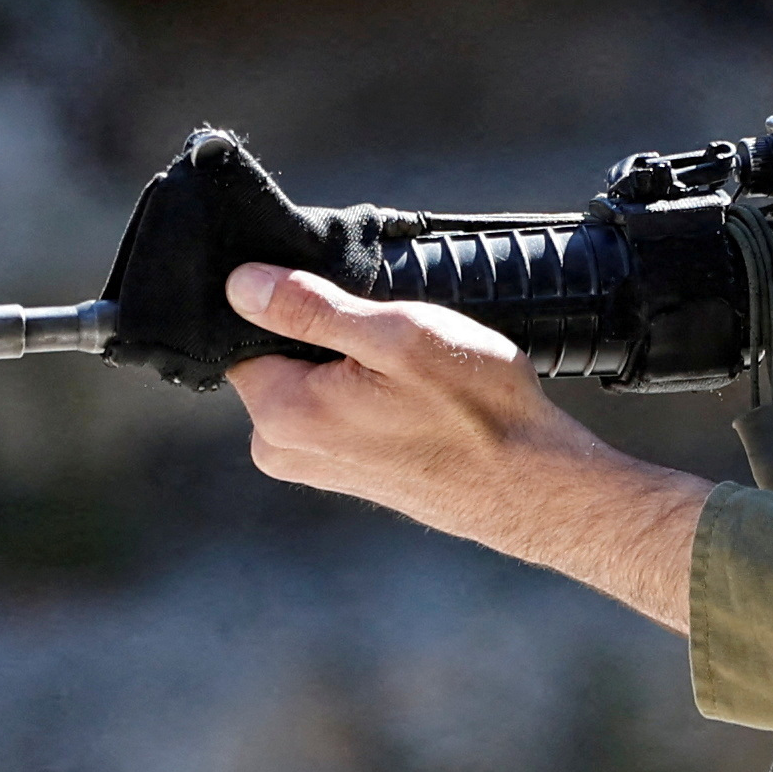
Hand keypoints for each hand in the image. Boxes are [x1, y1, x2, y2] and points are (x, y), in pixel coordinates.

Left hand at [220, 264, 710, 631]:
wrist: (533, 487)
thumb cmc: (477, 413)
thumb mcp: (397, 336)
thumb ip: (309, 308)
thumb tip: (240, 285)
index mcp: (280, 413)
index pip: (243, 330)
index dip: (291, 303)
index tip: (349, 304)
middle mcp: (280, 447)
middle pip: (276, 353)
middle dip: (326, 333)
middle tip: (393, 337)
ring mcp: (312, 464)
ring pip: (311, 378)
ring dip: (353, 361)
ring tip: (412, 371)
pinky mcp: (343, 471)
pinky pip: (336, 406)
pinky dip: (368, 390)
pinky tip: (416, 396)